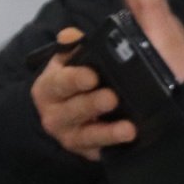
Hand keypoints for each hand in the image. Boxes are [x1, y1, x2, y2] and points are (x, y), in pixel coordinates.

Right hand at [30, 27, 133, 160]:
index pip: (59, 80)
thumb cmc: (96, 72)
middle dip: (90, 104)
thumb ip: (84, 41)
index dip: (74, 78)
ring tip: (128, 128)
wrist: (108, 103)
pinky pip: (100, 151)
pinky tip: (129, 141)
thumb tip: (75, 31)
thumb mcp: (90, 52)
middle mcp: (56, 110)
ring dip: (106, 131)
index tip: (92, 75)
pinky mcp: (89, 150)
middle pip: (70, 109)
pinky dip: (114, 146)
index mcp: (53, 83)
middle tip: (111, 98)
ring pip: (85, 135)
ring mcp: (72, 133)